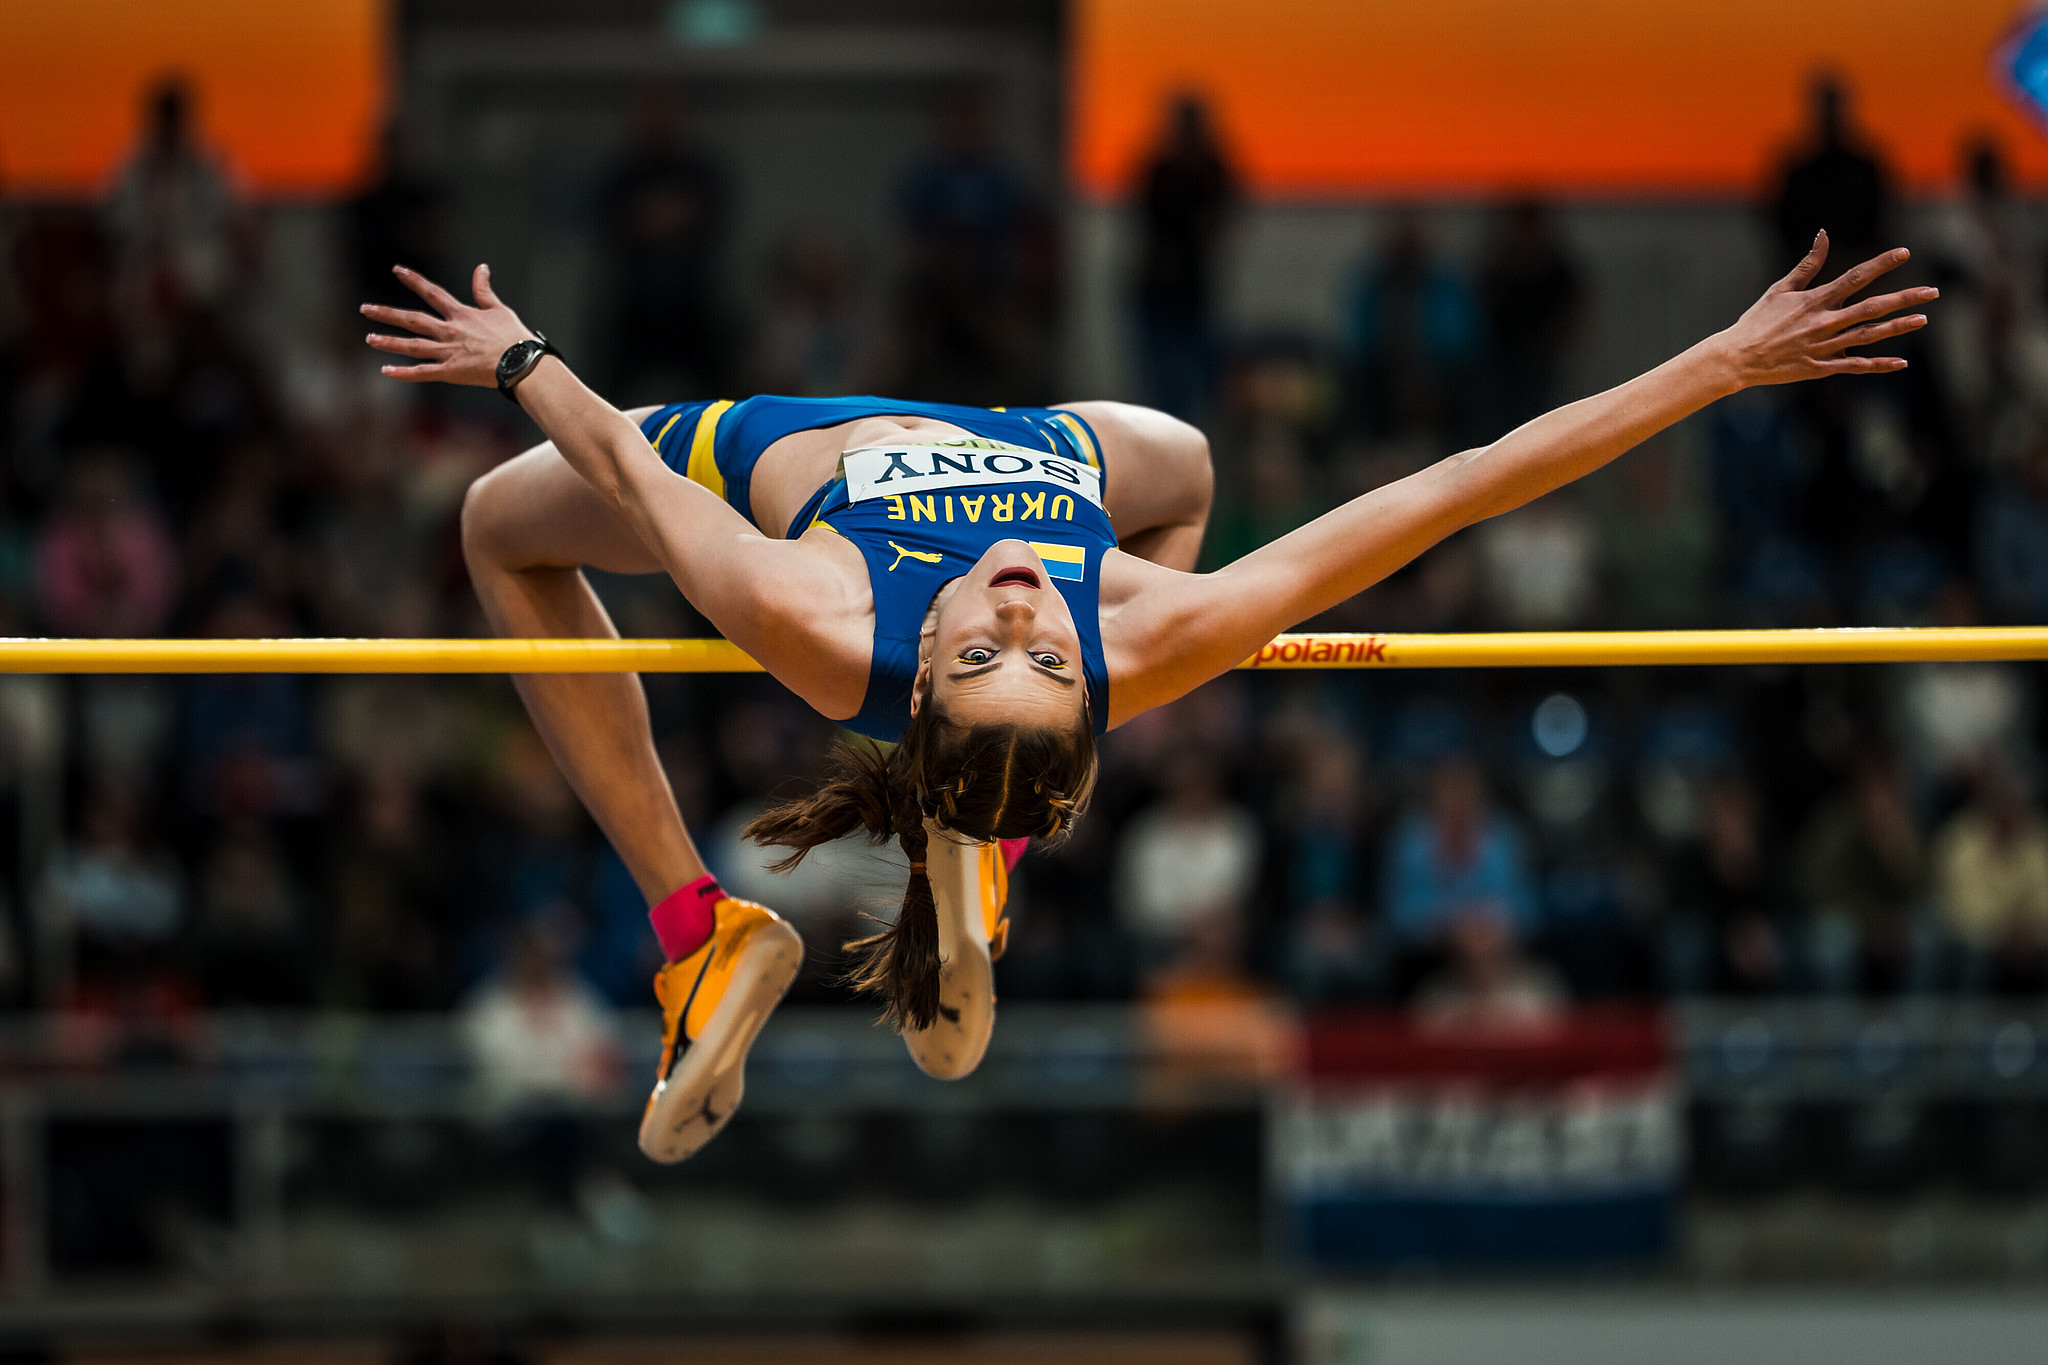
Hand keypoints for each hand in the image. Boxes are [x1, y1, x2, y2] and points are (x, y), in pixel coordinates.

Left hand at [362, 264, 537, 387]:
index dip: (414, 280)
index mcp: (461, 315)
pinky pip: (422, 373)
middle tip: (365, 309)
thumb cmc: (515, 337)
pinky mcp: (450, 372)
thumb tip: (482, 267)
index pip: (432, 293)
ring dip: (389, 342)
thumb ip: (484, 290)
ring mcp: (448, 352)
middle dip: (387, 313)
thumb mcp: (499, 309)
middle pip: (412, 320)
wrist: (521, 363)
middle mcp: (449, 331)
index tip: (397, 270)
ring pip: (412, 346)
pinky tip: (386, 371)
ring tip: (369, 339)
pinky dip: (403, 373)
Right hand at [1717, 232, 1934, 387]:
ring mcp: (1824, 346)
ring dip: (1897, 327)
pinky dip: (1878, 364)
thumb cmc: (1757, 321)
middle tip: (1932, 292)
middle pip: (1872, 307)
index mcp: (1815, 300)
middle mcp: (1824, 322)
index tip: (1905, 253)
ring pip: (1869, 335)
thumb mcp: (1780, 288)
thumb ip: (1808, 263)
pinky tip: (1900, 362)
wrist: (1736, 357)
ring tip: (1922, 319)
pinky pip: (1855, 366)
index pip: (1856, 277)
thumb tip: (1824, 235)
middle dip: (1904, 298)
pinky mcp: (1820, 367)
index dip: (1882, 264)